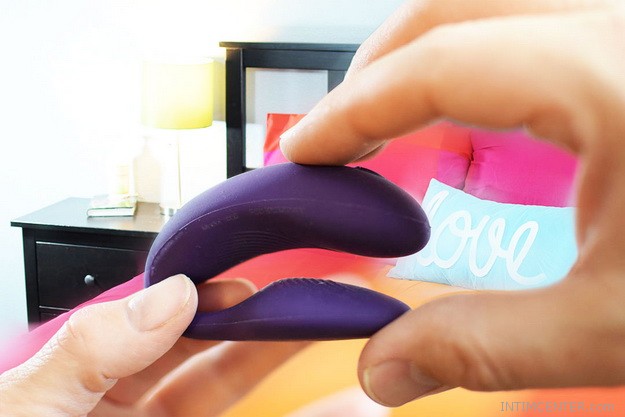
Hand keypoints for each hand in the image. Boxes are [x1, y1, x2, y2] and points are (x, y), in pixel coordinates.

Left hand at [0, 275, 305, 415]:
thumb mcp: (28, 408)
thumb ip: (91, 349)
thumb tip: (168, 296)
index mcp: (86, 380)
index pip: (156, 324)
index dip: (202, 300)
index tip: (243, 287)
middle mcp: (129, 409)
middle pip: (204, 355)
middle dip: (251, 324)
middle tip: (296, 305)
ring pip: (225, 389)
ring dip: (271, 361)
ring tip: (312, 332)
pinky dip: (285, 411)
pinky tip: (313, 399)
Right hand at [281, 0, 624, 406]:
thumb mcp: (621, 327)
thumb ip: (480, 345)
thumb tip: (380, 370)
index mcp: (610, 71)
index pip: (433, 65)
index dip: (351, 112)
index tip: (304, 153)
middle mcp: (618, 23)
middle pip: (450, 4)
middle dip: (376, 71)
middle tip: (341, 141)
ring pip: (492, 5)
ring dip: (424, 61)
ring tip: (394, 132)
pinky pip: (534, 32)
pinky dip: (477, 71)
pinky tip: (472, 131)